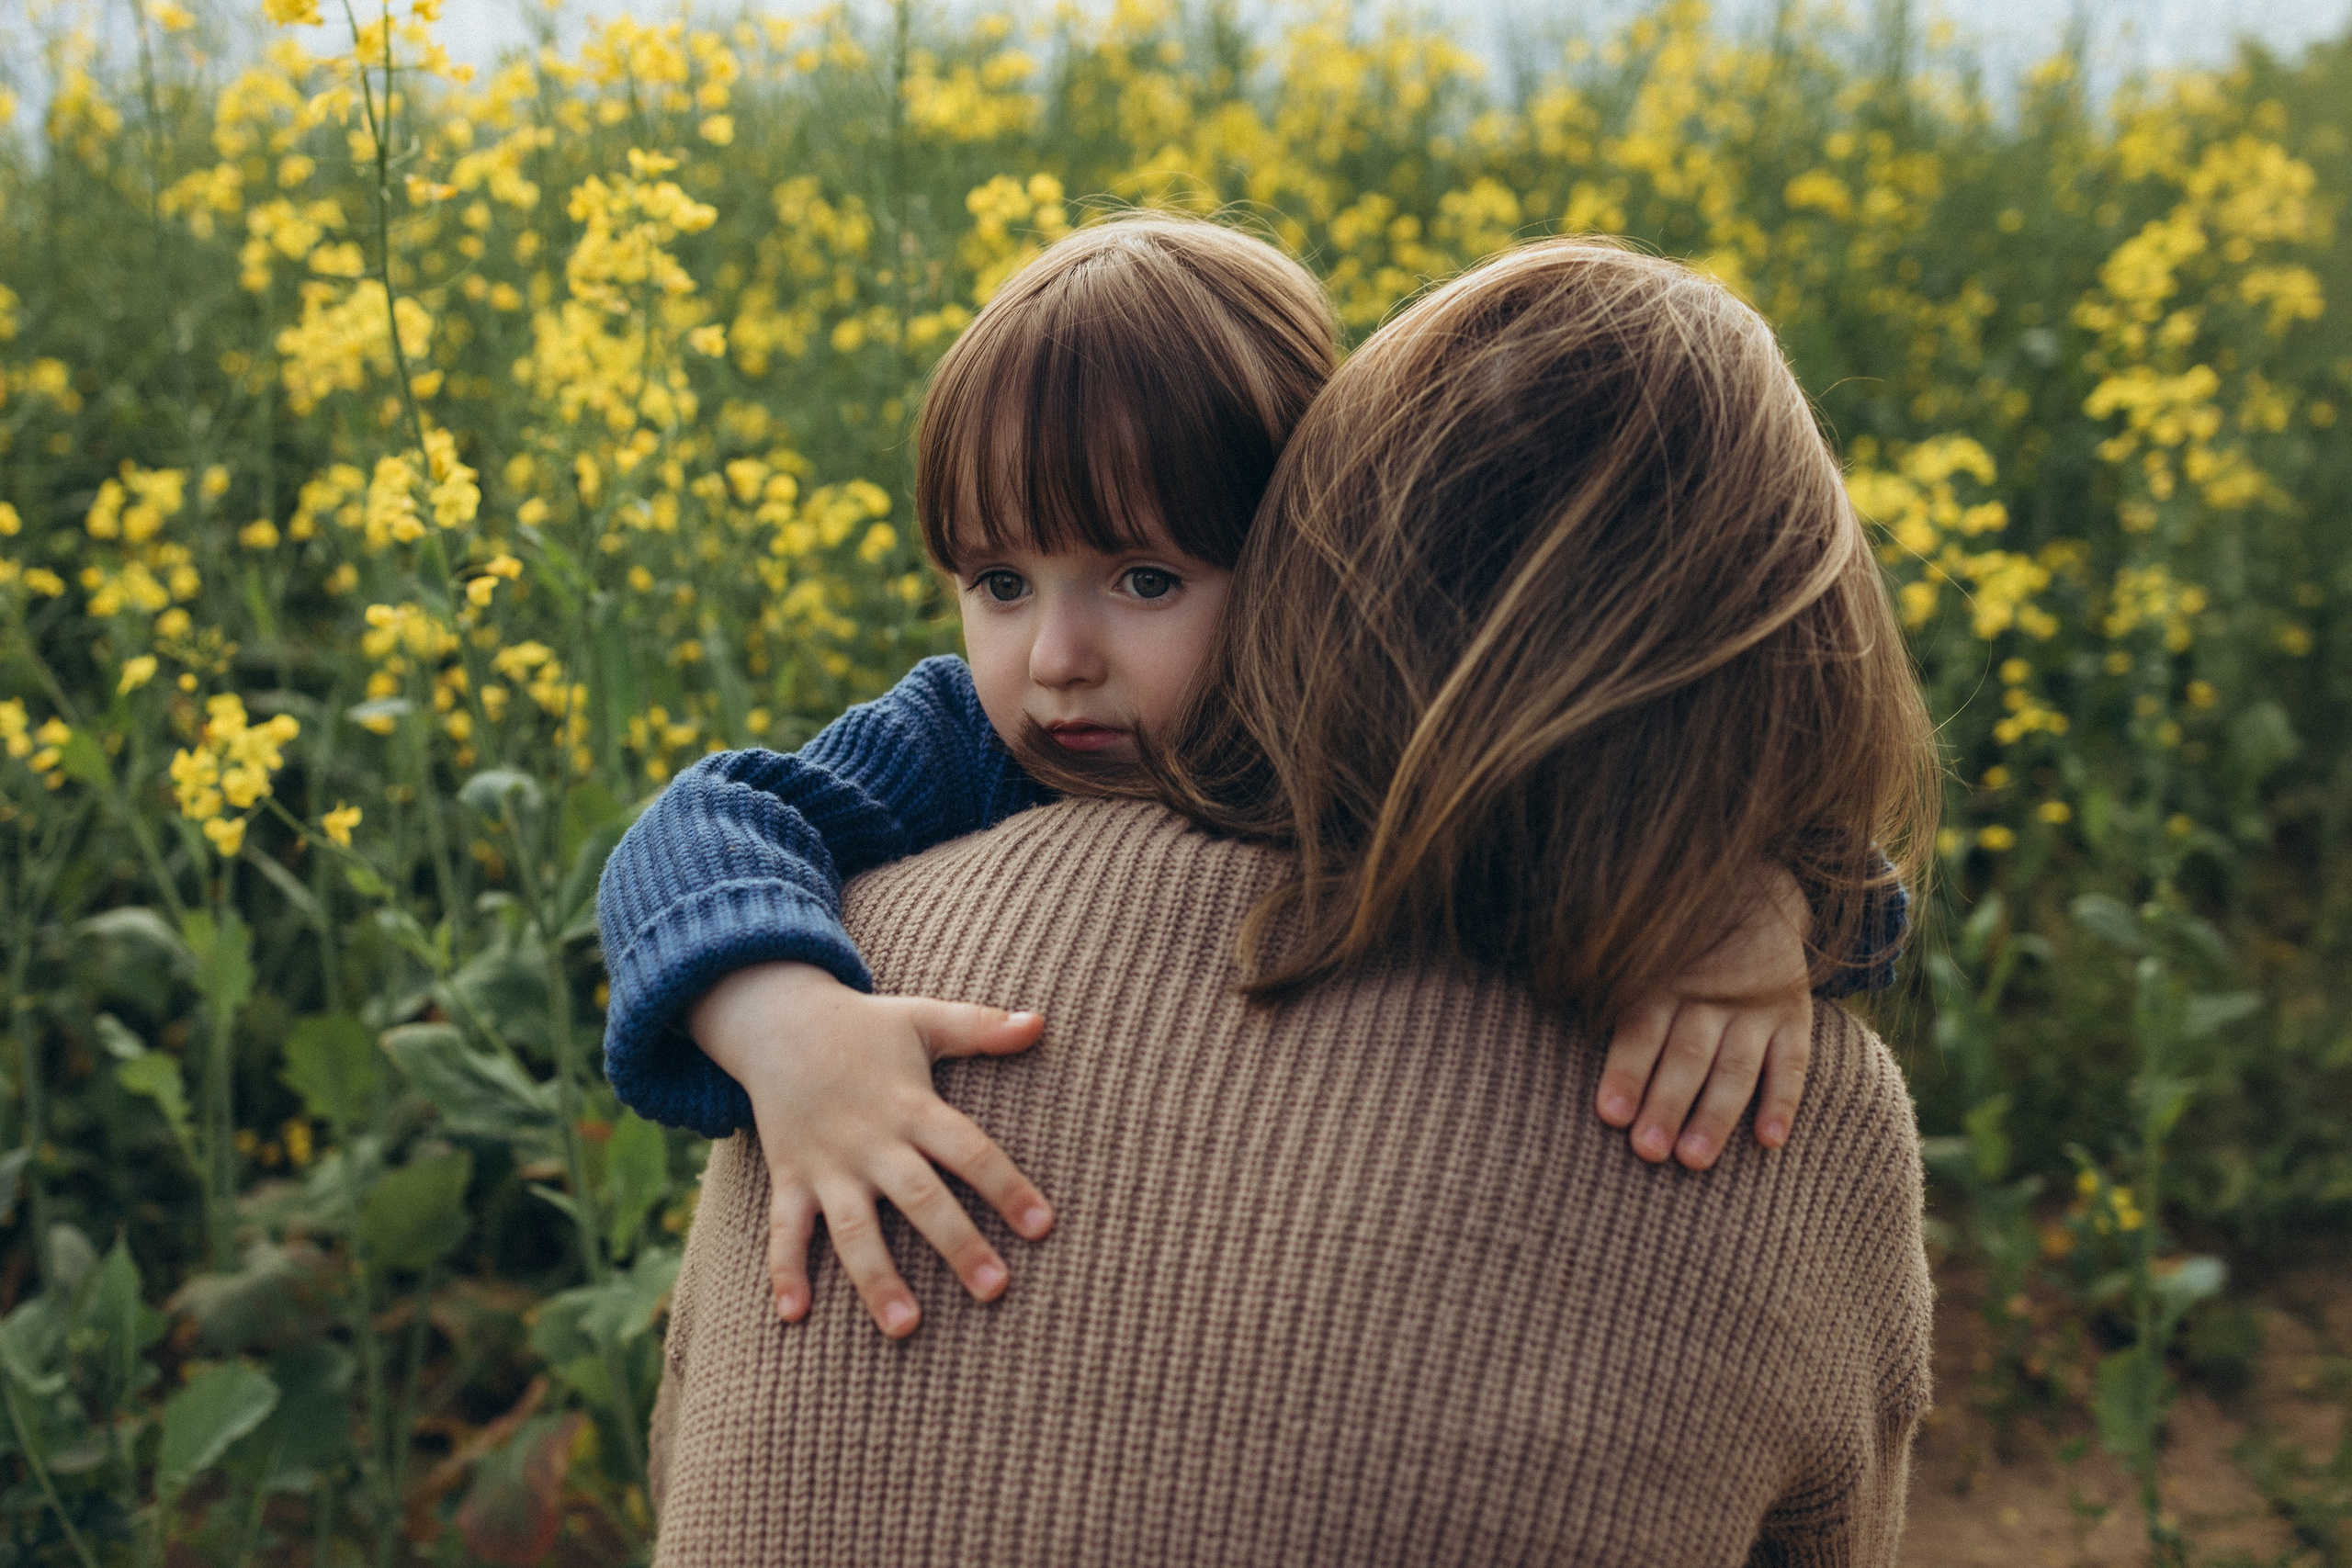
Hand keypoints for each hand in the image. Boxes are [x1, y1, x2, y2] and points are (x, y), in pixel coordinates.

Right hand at [690, 961, 1055, 1336]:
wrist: (775, 1020)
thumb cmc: (863, 1027)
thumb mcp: (923, 1019)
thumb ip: (981, 1027)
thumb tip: (1039, 1022)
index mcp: (912, 1106)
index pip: (969, 1150)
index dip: (1007, 1186)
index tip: (1044, 1227)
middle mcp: (871, 1141)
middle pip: (920, 1197)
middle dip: (957, 1244)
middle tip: (995, 1289)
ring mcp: (827, 1164)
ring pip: (853, 1228)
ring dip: (877, 1278)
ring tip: (906, 1327)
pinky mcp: (789, 1178)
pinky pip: (784, 1230)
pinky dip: (786, 1271)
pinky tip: (795, 1316)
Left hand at [1595, 865, 1813, 1169]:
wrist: (1754, 893)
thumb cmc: (1676, 948)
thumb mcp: (1640, 955)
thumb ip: (1608, 991)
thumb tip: (1542, 1008)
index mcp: (1660, 983)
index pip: (1640, 1031)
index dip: (1626, 1072)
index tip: (1611, 1115)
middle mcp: (1708, 996)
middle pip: (1686, 1056)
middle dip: (1666, 1104)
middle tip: (1648, 1150)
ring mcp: (1753, 1009)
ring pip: (1734, 1067)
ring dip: (1715, 1114)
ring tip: (1694, 1158)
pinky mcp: (1792, 1018)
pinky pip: (1791, 1063)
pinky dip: (1782, 1101)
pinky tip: (1769, 1140)